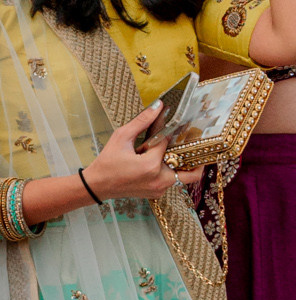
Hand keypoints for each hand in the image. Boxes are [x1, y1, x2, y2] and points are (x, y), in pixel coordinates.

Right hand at [80, 109, 197, 202]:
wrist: (97, 185)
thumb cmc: (107, 162)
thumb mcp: (121, 137)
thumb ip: (141, 121)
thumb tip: (158, 106)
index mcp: (151, 166)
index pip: (168, 143)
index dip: (169, 131)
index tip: (171, 122)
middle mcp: (159, 181)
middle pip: (190, 172)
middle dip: (194, 158)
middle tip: (192, 144)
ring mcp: (159, 190)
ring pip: (182, 177)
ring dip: (179, 163)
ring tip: (171, 150)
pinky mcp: (156, 193)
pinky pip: (171, 182)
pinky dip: (169, 171)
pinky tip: (159, 160)